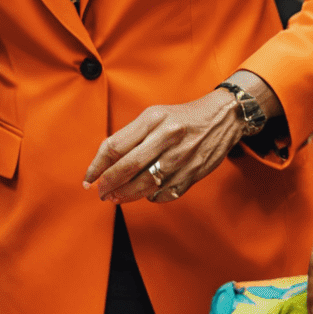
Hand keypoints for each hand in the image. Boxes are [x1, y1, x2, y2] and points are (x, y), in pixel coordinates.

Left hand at [84, 89, 242, 203]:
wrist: (223, 117)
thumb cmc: (182, 117)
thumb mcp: (154, 115)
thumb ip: (130, 136)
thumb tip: (106, 163)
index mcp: (153, 120)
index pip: (115, 146)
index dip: (97, 166)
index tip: (89, 178)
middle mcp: (167, 137)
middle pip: (128, 167)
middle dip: (108, 184)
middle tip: (100, 193)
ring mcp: (182, 157)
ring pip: (145, 184)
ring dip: (126, 195)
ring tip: (115, 198)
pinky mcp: (194, 173)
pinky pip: (166, 193)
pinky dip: (152, 197)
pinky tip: (145, 194)